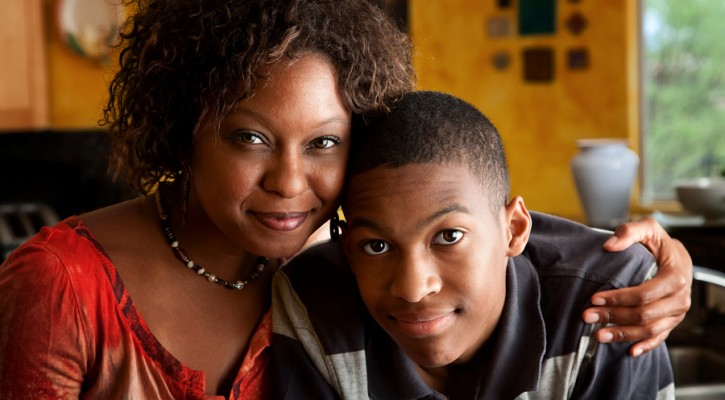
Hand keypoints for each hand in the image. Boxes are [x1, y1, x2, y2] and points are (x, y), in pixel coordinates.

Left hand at [582, 216, 692, 355]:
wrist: (677, 257)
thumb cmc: (658, 243)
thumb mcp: (647, 229)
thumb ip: (628, 232)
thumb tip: (609, 246)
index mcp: (675, 277)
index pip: (644, 294)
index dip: (618, 298)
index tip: (594, 298)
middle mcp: (679, 298)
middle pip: (644, 315)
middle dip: (613, 317)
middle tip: (587, 316)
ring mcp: (677, 313)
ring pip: (650, 330)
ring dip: (623, 334)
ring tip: (597, 335)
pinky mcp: (671, 321)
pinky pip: (659, 338)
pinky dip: (644, 346)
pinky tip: (628, 350)